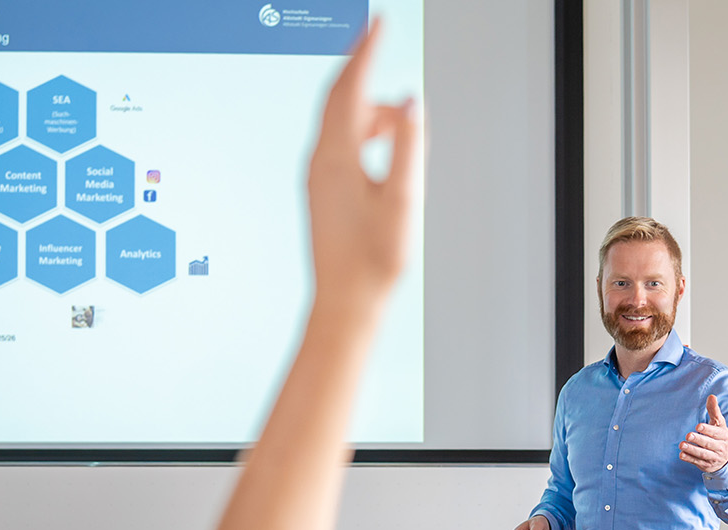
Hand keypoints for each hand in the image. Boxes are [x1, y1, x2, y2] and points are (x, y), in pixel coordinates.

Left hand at [306, 17, 421, 308]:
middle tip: (378, 34)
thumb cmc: (374, 262)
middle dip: (360, 64)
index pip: (350, 88)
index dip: (367, 50)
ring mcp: (318, 175)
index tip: (378, 23)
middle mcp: (320, 161)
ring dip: (372, 110)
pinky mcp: (323, 189)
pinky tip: (386, 146)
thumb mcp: (403, 202)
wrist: (346, 304)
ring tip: (403, 126)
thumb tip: (409, 102)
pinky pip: (343, 142)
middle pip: (338, 96)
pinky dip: (365, 131)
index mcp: (336, 158)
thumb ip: (408, 147)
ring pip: (343, 121)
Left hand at [680, 395, 727, 471]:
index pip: (716, 432)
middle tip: (688, 435)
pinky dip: (689, 459)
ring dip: (692, 450)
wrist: (726, 458)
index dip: (707, 430)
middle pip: (709, 444)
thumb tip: (712, 396)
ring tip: (682, 445)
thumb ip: (714, 410)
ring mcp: (713, 457)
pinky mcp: (706, 465)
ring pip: (703, 454)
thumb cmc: (719, 436)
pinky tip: (682, 454)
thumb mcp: (719, 424)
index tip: (698, 426)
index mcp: (723, 435)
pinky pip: (697, 462)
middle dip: (699, 440)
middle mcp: (720, 447)